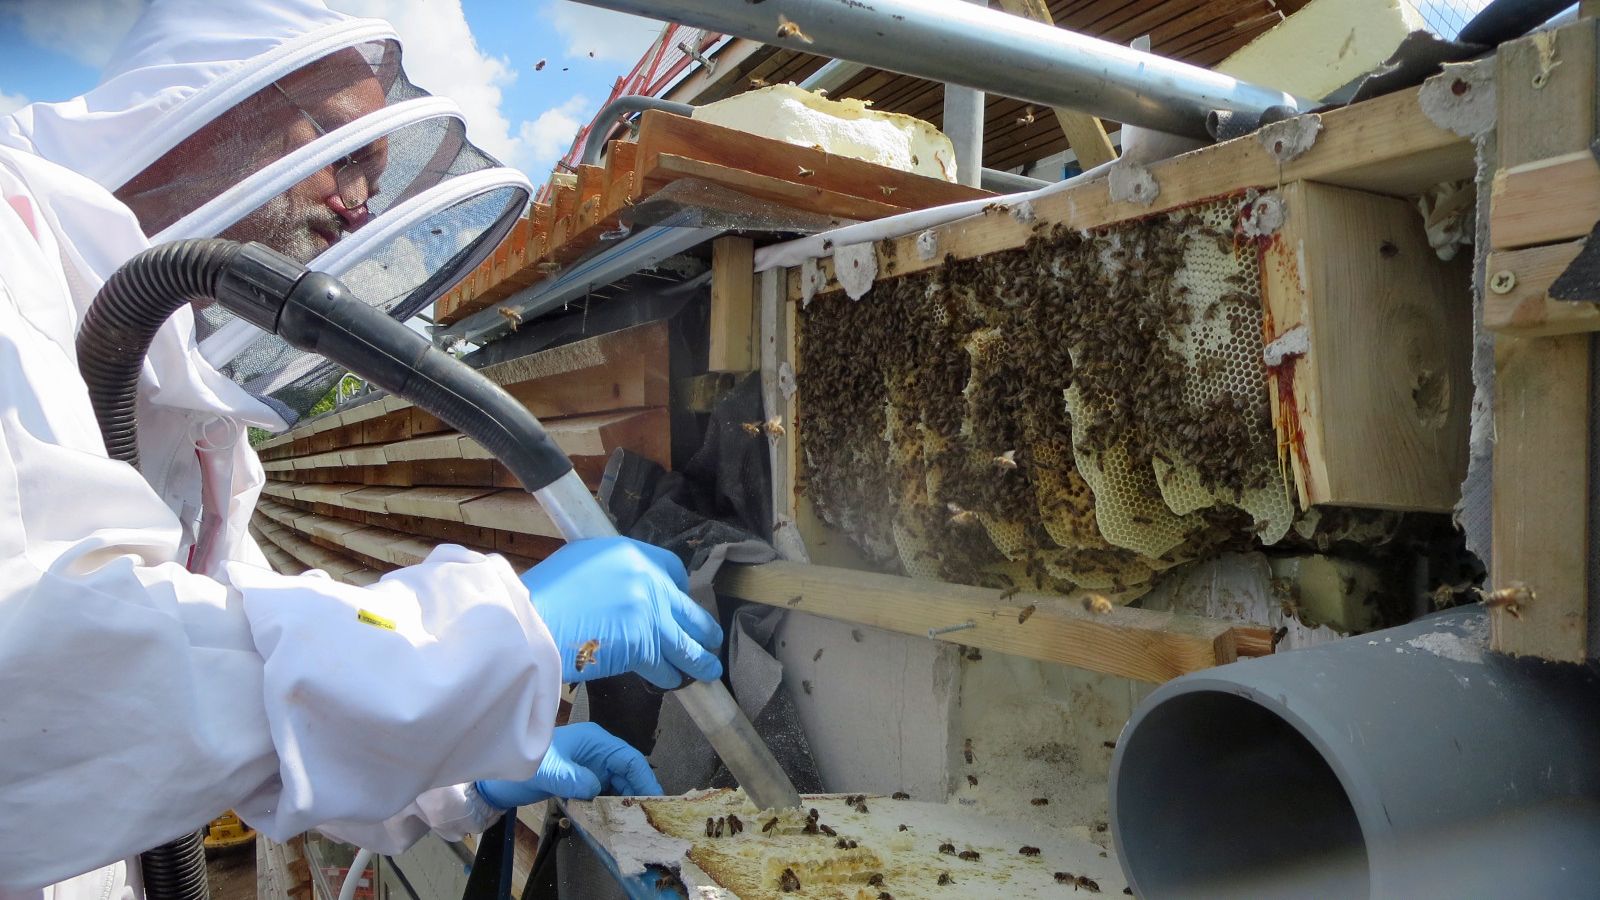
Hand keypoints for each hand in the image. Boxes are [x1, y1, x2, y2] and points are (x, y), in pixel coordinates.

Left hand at [475, 722, 662, 806]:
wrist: (497, 780)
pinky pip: (602, 794)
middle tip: (647, 817)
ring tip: (632, 822)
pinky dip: (608, 806)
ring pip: (616, 784)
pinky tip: (612, 821)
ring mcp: (588, 767)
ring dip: (623, 802)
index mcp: (593, 741)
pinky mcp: (580, 781)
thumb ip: (573, 778)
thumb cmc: (523, 765)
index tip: (655, 798)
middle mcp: (595, 752)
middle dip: (637, 792)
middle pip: (626, 772)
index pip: (628, 757)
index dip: (644, 777)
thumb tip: (597, 790)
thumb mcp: (548, 771)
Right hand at [520, 537, 723, 688]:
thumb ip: (612, 570)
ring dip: (698, 659)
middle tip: (711, 639)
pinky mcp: (642, 646)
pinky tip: (674, 681)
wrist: (531, 621)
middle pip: (687, 607)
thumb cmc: (545, 592)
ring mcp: (648, 614)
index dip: (680, 589)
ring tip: (709, 669)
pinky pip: (664, 664)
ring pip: (685, 641)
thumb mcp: (581, 560)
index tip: (680, 602)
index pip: (672, 569)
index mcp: (631, 554)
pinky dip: (670, 676)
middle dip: (702, 628)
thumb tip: (624, 587)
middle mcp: (647, 581)